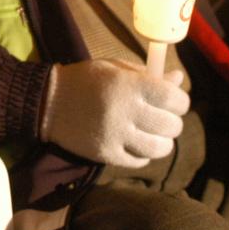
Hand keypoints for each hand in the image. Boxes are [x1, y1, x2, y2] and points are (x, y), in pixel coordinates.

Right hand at [38, 58, 188, 167]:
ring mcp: (115, 135)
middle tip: (163, 118)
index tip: (175, 102)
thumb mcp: (115, 68)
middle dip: (172, 123)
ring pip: (159, 148)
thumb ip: (148, 74)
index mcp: (128, 85)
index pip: (173, 99)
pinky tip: (136, 144)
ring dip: (162, 142)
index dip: (180, 102)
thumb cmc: (86, 80)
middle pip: (170, 126)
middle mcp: (124, 110)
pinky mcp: (105, 154)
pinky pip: (139, 161)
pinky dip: (143, 154)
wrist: (48, 102)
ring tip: (153, 134)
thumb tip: (179, 79)